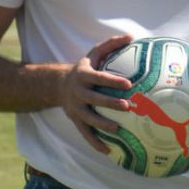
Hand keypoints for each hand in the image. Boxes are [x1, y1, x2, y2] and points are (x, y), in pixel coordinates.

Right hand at [59, 34, 133, 154]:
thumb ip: (110, 44)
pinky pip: (85, 134)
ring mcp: (75, 108)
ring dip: (103, 125)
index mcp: (83, 75)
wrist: (57, 85)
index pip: (98, 78)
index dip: (112, 81)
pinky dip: (95, 143)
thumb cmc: (85, 68)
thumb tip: (131, 36)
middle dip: (109, 104)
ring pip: (88, 119)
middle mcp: (78, 92)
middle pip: (94, 99)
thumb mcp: (93, 54)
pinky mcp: (75, 120)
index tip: (128, 84)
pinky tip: (108, 151)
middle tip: (127, 106)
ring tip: (119, 130)